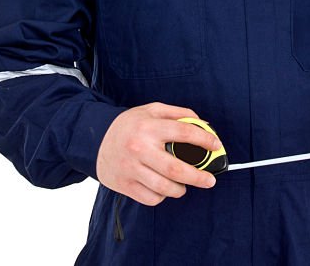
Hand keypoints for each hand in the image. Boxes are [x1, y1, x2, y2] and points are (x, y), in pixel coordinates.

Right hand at [96, 102, 220, 205]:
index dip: (205, 140)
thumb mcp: (151, 110)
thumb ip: (177, 114)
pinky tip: (163, 187)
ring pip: (165, 188)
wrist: (94, 139)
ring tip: (185, 185)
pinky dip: (162, 196)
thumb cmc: (129, 125)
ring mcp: (131, 169)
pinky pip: (151, 198)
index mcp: (149, 127)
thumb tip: (203, 124)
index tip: (216, 145)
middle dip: (199, 177)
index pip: (184, 133)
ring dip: (181, 189)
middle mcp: (140, 148)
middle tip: (210, 180)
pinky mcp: (125, 185)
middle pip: (176, 169)